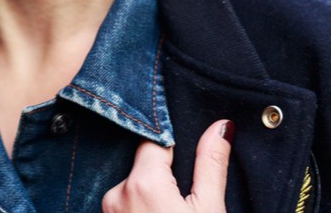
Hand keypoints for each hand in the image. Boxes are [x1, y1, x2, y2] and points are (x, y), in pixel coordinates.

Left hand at [101, 119, 231, 212]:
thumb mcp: (209, 209)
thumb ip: (211, 165)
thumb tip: (222, 126)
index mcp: (143, 182)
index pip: (155, 141)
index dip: (173, 143)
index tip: (186, 150)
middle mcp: (116, 192)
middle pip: (143, 163)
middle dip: (163, 170)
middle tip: (183, 192)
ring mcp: (108, 209)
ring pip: (133, 184)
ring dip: (150, 190)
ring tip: (172, 207)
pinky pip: (124, 200)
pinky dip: (139, 203)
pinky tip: (158, 212)